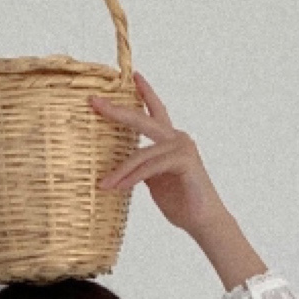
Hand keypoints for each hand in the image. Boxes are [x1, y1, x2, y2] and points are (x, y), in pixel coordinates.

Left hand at [89, 72, 266, 288]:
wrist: (203, 222)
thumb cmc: (181, 203)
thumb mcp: (155, 181)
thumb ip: (143, 167)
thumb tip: (124, 165)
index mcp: (170, 141)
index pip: (156, 111)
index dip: (145, 93)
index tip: (133, 76)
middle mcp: (177, 138)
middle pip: (143, 120)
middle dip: (117, 111)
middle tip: (95, 102)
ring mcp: (182, 148)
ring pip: (141, 153)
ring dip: (120, 171)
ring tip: (103, 185)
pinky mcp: (185, 161)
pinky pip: (150, 167)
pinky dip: (132, 178)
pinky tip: (119, 187)